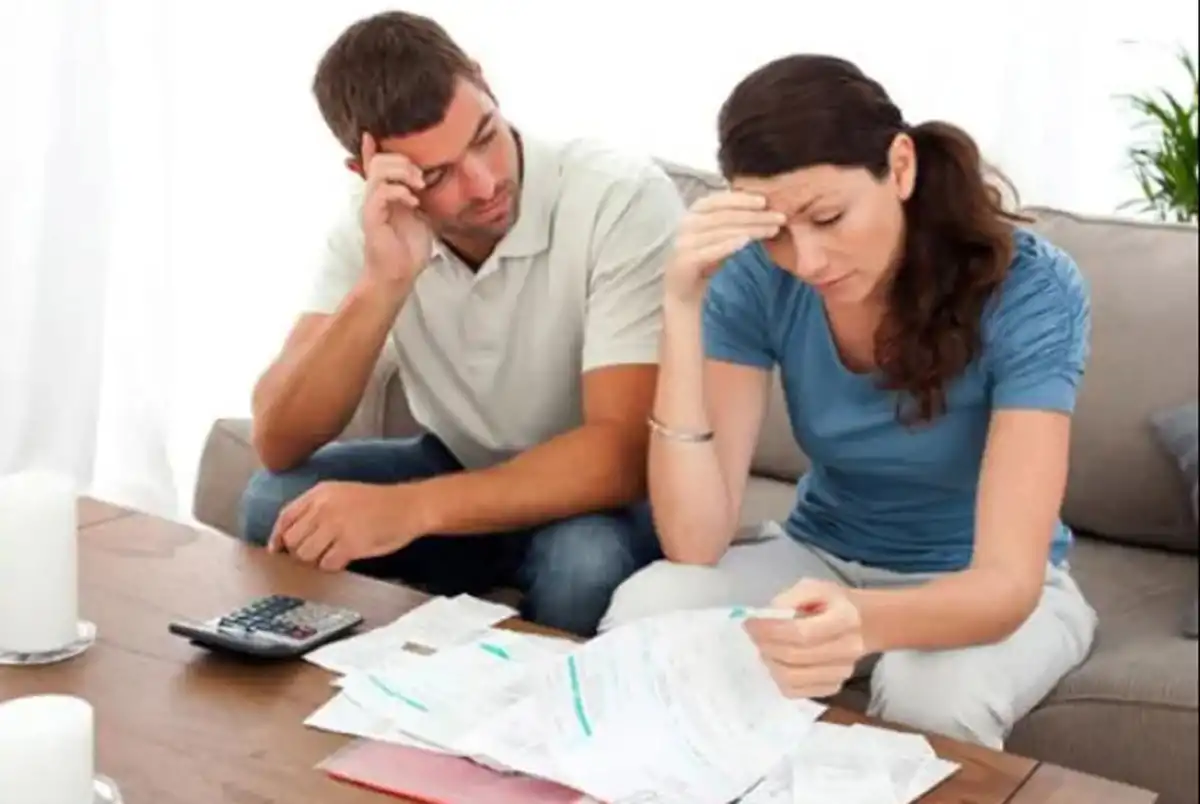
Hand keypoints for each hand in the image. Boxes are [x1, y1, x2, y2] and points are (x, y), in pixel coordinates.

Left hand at [267, 481, 427, 571]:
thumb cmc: (377, 503)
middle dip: (301, 550)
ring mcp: (336, 526)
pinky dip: (333, 565)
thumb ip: (316, 508)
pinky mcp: (350, 544)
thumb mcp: (342, 494)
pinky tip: (346, 556)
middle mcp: (324, 508)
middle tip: (318, 551)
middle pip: (293, 540)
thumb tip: (290, 535)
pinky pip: (327, 564)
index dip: (277, 536)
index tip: (276, 549)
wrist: (408, 506)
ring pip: (305, 555)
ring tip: (333, 552)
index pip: (285, 517)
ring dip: (316, 559)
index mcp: (320, 493)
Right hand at [359, 132, 433, 288]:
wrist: (401, 275)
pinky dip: (399, 191)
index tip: (374, 132)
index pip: (375, 163)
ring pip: (378, 172)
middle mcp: (375, 196)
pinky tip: (413, 201)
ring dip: (403, 172)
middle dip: (404, 161)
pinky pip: (381, 193)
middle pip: (379, 160)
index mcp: (385, 193)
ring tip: (419, 185)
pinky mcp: (372, 218)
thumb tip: (429, 177)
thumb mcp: (423, 214)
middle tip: (422, 178)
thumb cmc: (410, 247)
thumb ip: (420, 195)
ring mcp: (372, 206)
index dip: (373, 147)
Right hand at [665, 191, 784, 303]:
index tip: (764, 201)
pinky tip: (746, 243)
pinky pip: (709, 251)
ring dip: (748, 229)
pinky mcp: (684, 261)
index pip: (717, 200)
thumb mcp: (720, 238)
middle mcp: (686, 224)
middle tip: (779, 218)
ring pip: (720, 231)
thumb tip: (766, 212)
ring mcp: (683, 243)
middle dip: (753, 215)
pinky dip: (728, 245)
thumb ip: (735, 224)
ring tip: (771, 230)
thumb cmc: (705, 262)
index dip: (740, 199)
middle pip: (723, 215)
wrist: (683, 292)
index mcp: (693, 214)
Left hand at [744, 578, 866, 699]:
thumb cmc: (832, 603)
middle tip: (753, 634)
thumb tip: (767, 615)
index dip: (771, 631)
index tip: (749, 623)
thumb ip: (790, 598)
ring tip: (764, 647)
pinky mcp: (833, 687)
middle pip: (795, 656)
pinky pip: (795, 691)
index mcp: (845, 619)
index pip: (802, 633)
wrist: (862, 624)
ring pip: (792, 678)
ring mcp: (841, 673)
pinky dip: (778, 677)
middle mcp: (847, 650)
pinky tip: (777, 661)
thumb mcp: (813, 587)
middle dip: (766, 645)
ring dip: (770, 662)